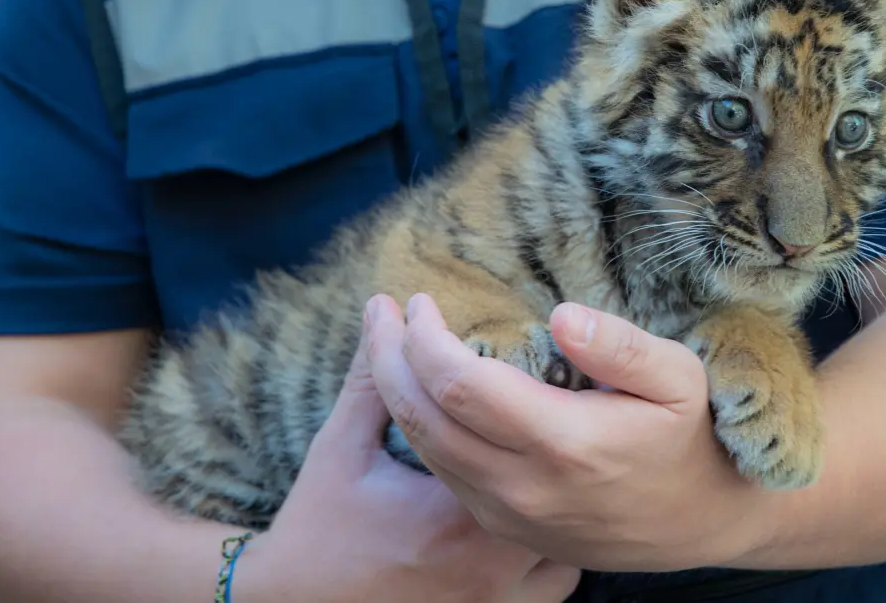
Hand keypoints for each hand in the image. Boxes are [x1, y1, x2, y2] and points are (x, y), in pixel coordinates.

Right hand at [234, 312, 579, 602]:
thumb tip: (384, 310)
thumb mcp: (340, 446)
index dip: (511, 386)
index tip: (502, 357)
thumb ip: (371, 379)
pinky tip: (541, 510)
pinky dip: (555, 549)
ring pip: (567, 536)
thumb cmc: (318, 525)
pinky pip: (559, 581)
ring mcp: (502, 596)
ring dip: (561, 495)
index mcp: (451, 510)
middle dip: (551, 436)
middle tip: (543, 395)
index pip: (502, 429)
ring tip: (549, 454)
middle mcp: (487, 559)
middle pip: (551, 481)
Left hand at [367, 293, 760, 572]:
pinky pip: (442, 473)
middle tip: (380, 312)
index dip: (424, 338)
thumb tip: (560, 316)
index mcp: (562, 442)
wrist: (700, 522)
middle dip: (388, 358)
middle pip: (423, 418)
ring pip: (425, 449)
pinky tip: (418, 390)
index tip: (420, 301)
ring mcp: (508, 512)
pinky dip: (419, 426)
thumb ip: (621, 346)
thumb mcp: (679, 378)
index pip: (459, 385)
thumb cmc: (689, 438)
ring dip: (394, 391)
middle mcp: (523, 485)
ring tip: (385, 342)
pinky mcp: (503, 525)